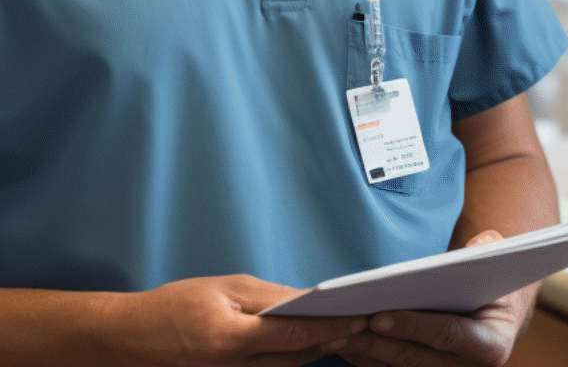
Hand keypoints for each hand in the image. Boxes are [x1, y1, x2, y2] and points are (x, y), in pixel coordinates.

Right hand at [103, 273, 367, 365]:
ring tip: (340, 334)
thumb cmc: (172, 307)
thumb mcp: (223, 290)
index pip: (294, 336)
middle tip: (361, 325)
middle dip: (329, 342)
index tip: (358, 318)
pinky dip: (287, 363)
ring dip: (312, 354)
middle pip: (295, 359)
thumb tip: (310, 301)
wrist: (124, 340)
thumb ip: (270, 299)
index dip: (331, 327)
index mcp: (229, 340)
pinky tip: (304, 348)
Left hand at [335, 232, 536, 366]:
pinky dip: (367, 358)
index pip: (447, 335)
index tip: (378, 316)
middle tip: (345, 325)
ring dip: (366, 352)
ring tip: (335, 333)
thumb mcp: (497, 262)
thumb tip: (460, 257)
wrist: (501, 312)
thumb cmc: (494, 281)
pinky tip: (344, 343)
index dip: (412, 326)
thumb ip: (485, 253)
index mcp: (492, 345)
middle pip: (415, 357)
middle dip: (378, 341)